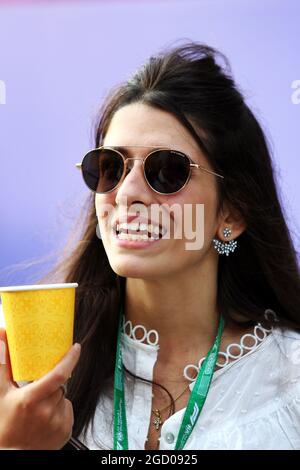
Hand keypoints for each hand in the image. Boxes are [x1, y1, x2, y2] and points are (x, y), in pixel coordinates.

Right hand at [0, 328, 80, 448]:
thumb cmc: (5, 426)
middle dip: (52, 384)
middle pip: (59, 385)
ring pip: (63, 397)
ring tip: (39, 409)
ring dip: (55, 397)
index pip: (58, 374)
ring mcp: (58, 422)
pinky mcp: (66, 430)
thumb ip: (2, 365)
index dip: (69, 359)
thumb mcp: (0, 394)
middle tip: (38, 392)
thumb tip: (2, 336)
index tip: (76, 347)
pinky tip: (46, 418)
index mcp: (31, 400)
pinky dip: (60, 410)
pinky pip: (68, 410)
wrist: (13, 456)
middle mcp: (47, 411)